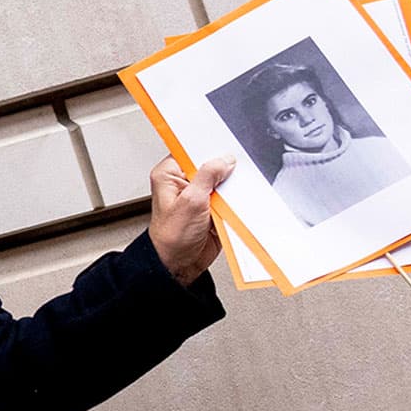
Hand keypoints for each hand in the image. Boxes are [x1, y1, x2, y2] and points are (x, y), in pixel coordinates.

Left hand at [150, 153, 231, 285]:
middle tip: (235, 171)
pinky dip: (237, 199)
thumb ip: (207, 176)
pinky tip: (241, 201)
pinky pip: (230, 197)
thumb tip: (223, 160)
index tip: (226, 147)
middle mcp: (184, 182)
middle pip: (211, 164)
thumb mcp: (190, 201)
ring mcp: (200, 195)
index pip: (191, 150)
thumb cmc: (172, 238)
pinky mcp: (214, 207)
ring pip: (223, 181)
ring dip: (233, 186)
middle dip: (225, 168)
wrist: (181, 264)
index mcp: (169, 175)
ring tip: (235, 192)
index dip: (209, 148)